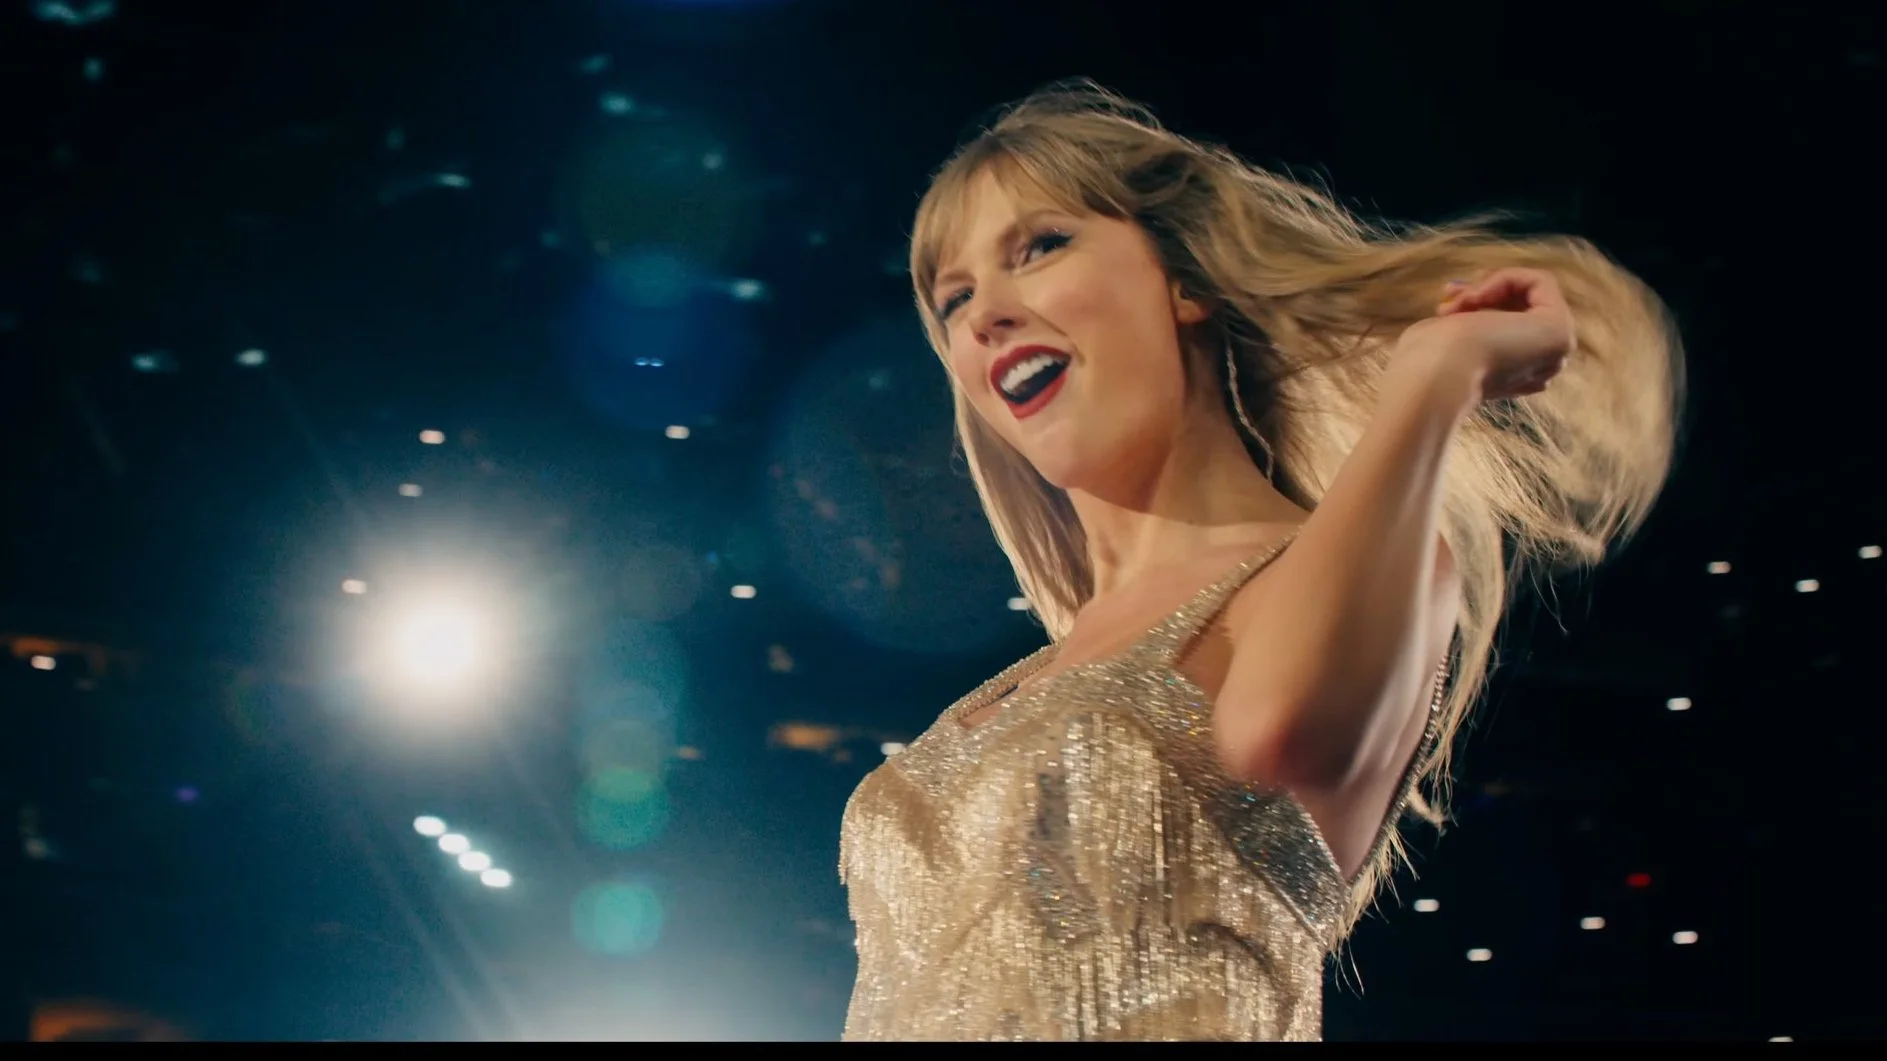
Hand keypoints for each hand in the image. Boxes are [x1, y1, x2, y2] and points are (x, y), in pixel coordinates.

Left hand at [1395, 268, 1575, 401]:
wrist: (1435, 378)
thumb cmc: (1430, 361)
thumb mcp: (1451, 335)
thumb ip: (1472, 325)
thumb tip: (1472, 307)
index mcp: (1518, 376)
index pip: (1511, 318)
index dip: (1481, 299)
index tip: (1448, 299)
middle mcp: (1543, 366)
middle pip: (1523, 304)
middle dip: (1484, 290)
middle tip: (1450, 293)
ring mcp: (1556, 350)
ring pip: (1531, 291)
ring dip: (1488, 287)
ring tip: (1455, 302)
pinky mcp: (1559, 330)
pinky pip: (1540, 281)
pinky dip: (1504, 277)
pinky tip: (1477, 297)